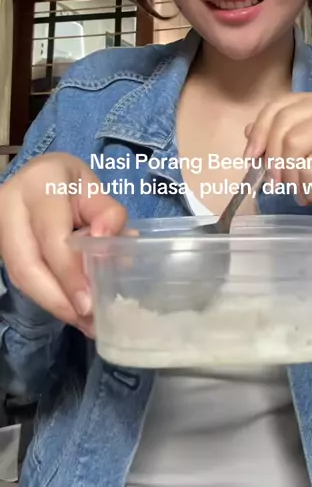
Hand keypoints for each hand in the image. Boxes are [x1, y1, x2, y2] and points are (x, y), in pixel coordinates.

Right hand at [0, 153, 126, 334]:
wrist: (38, 176)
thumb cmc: (70, 183)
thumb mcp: (95, 189)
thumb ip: (107, 214)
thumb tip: (112, 243)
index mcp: (38, 184)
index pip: (52, 237)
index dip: (70, 274)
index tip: (89, 304)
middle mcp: (9, 207)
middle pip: (27, 266)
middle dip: (59, 300)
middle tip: (89, 323)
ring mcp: (0, 229)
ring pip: (21, 277)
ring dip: (54, 304)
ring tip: (86, 323)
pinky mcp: (1, 247)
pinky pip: (22, 278)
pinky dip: (48, 297)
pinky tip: (71, 311)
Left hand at [244, 90, 311, 233]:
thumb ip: (287, 139)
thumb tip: (250, 131)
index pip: (279, 105)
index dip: (260, 132)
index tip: (252, 160)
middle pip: (283, 123)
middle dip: (273, 160)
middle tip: (280, 186)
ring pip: (293, 144)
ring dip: (292, 177)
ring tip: (304, 193)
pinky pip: (311, 167)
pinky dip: (308, 188)